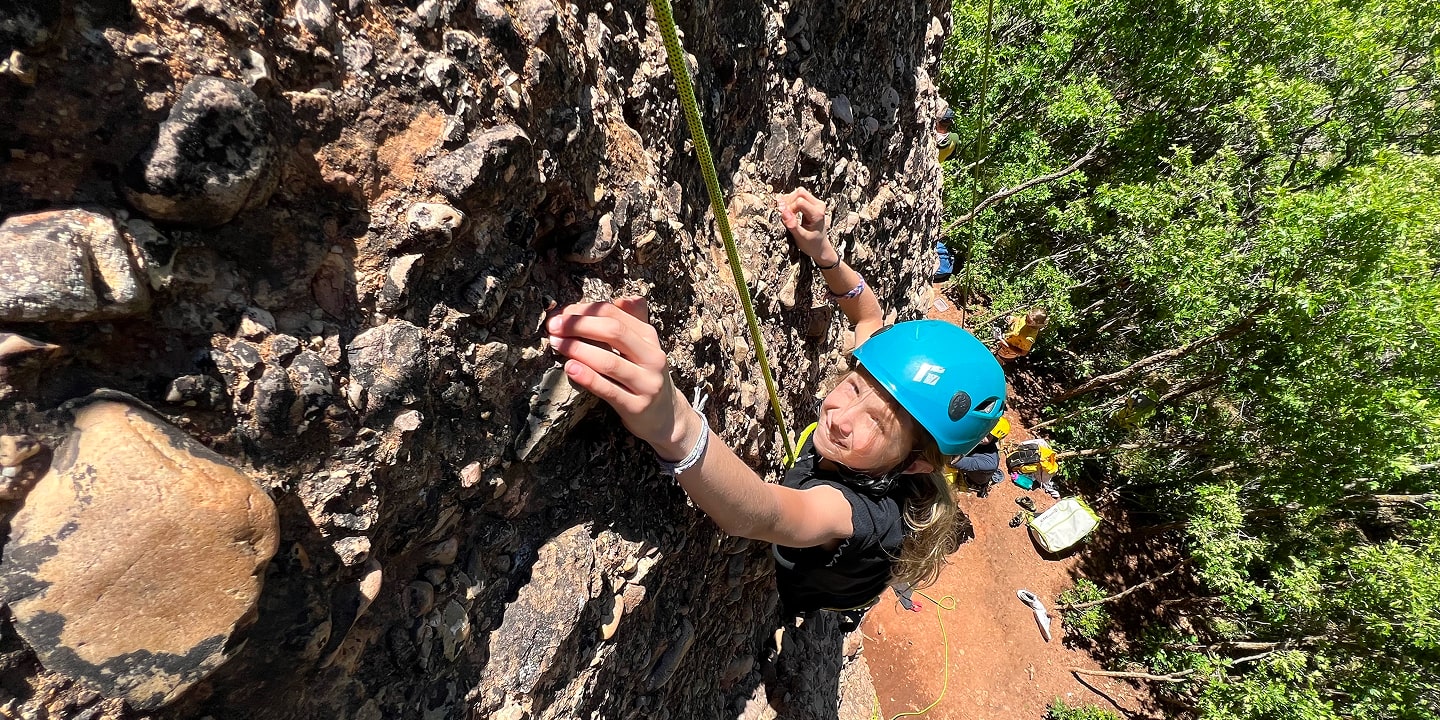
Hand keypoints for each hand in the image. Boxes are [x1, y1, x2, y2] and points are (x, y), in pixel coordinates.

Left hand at [545, 297, 701, 459]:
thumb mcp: (643, 348)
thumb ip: (633, 322)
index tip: (560, 313)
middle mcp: (652, 358)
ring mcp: (647, 384)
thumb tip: (623, 298)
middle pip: (613, 332)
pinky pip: (609, 390)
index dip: (585, 311)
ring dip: (578, 349)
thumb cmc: (645, 377)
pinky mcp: (637, 407)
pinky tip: (570, 368)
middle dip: (579, 326)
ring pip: (609, 362)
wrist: (667, 417)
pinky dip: (587, 378)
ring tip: (555, 344)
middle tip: (553, 326)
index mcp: (649, 338)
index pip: (615, 314)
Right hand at [777, 188, 835, 264]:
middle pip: (800, 192)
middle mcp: (819, 205)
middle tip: (784, 213)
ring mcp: (816, 203)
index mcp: (817, 214)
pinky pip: (800, 196)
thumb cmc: (812, 244)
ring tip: (786, 213)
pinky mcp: (812, 203)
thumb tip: (784, 213)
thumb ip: (792, 225)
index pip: (800, 202)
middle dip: (789, 201)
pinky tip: (789, 211)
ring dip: (789, 201)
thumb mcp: (801, 238)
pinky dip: (792, 202)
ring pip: (799, 192)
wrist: (820, 247)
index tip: (787, 219)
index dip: (790, 208)